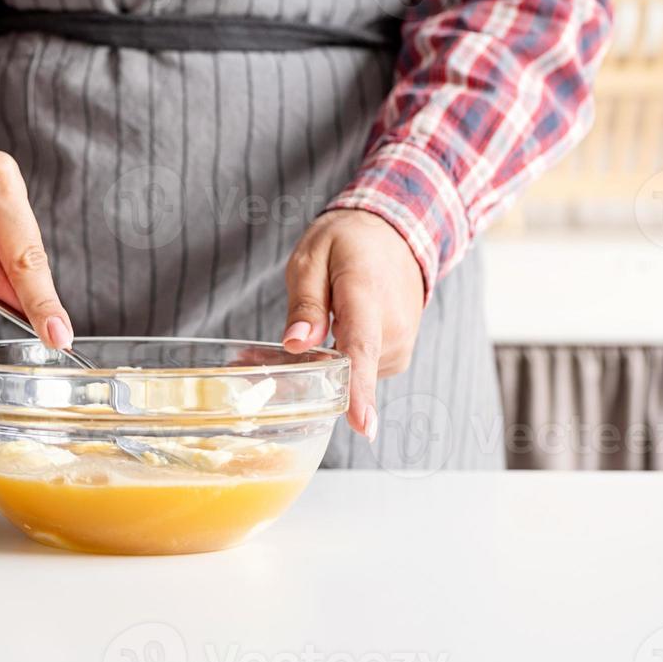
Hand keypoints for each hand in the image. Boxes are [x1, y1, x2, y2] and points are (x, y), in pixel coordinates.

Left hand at [280, 209, 424, 440]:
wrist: (393, 235)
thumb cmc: (347, 244)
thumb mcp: (311, 259)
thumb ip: (305, 303)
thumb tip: (296, 344)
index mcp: (366, 297)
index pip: (362, 349)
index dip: (358, 391)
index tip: (361, 426)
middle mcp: (392, 328)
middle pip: (343, 369)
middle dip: (304, 370)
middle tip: (263, 352)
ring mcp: (399, 345)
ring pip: (349, 373)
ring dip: (323, 364)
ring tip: (307, 331)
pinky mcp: (396, 357)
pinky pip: (360, 370)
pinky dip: (339, 362)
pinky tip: (327, 338)